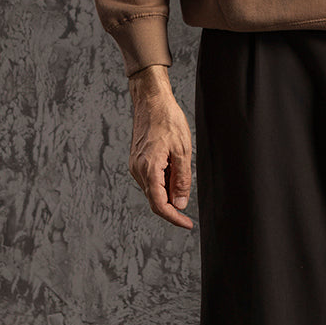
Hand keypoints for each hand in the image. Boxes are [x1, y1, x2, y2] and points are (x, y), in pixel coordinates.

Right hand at [129, 69, 193, 228]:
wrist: (151, 100)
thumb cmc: (168, 120)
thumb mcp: (182, 151)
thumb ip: (181, 179)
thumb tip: (180, 204)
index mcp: (148, 169)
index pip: (160, 205)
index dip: (174, 218)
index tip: (188, 224)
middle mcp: (138, 170)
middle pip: (155, 200)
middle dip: (173, 206)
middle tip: (190, 210)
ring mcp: (135, 165)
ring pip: (153, 190)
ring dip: (169, 192)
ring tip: (182, 174)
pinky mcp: (137, 160)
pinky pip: (151, 179)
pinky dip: (163, 181)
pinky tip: (173, 169)